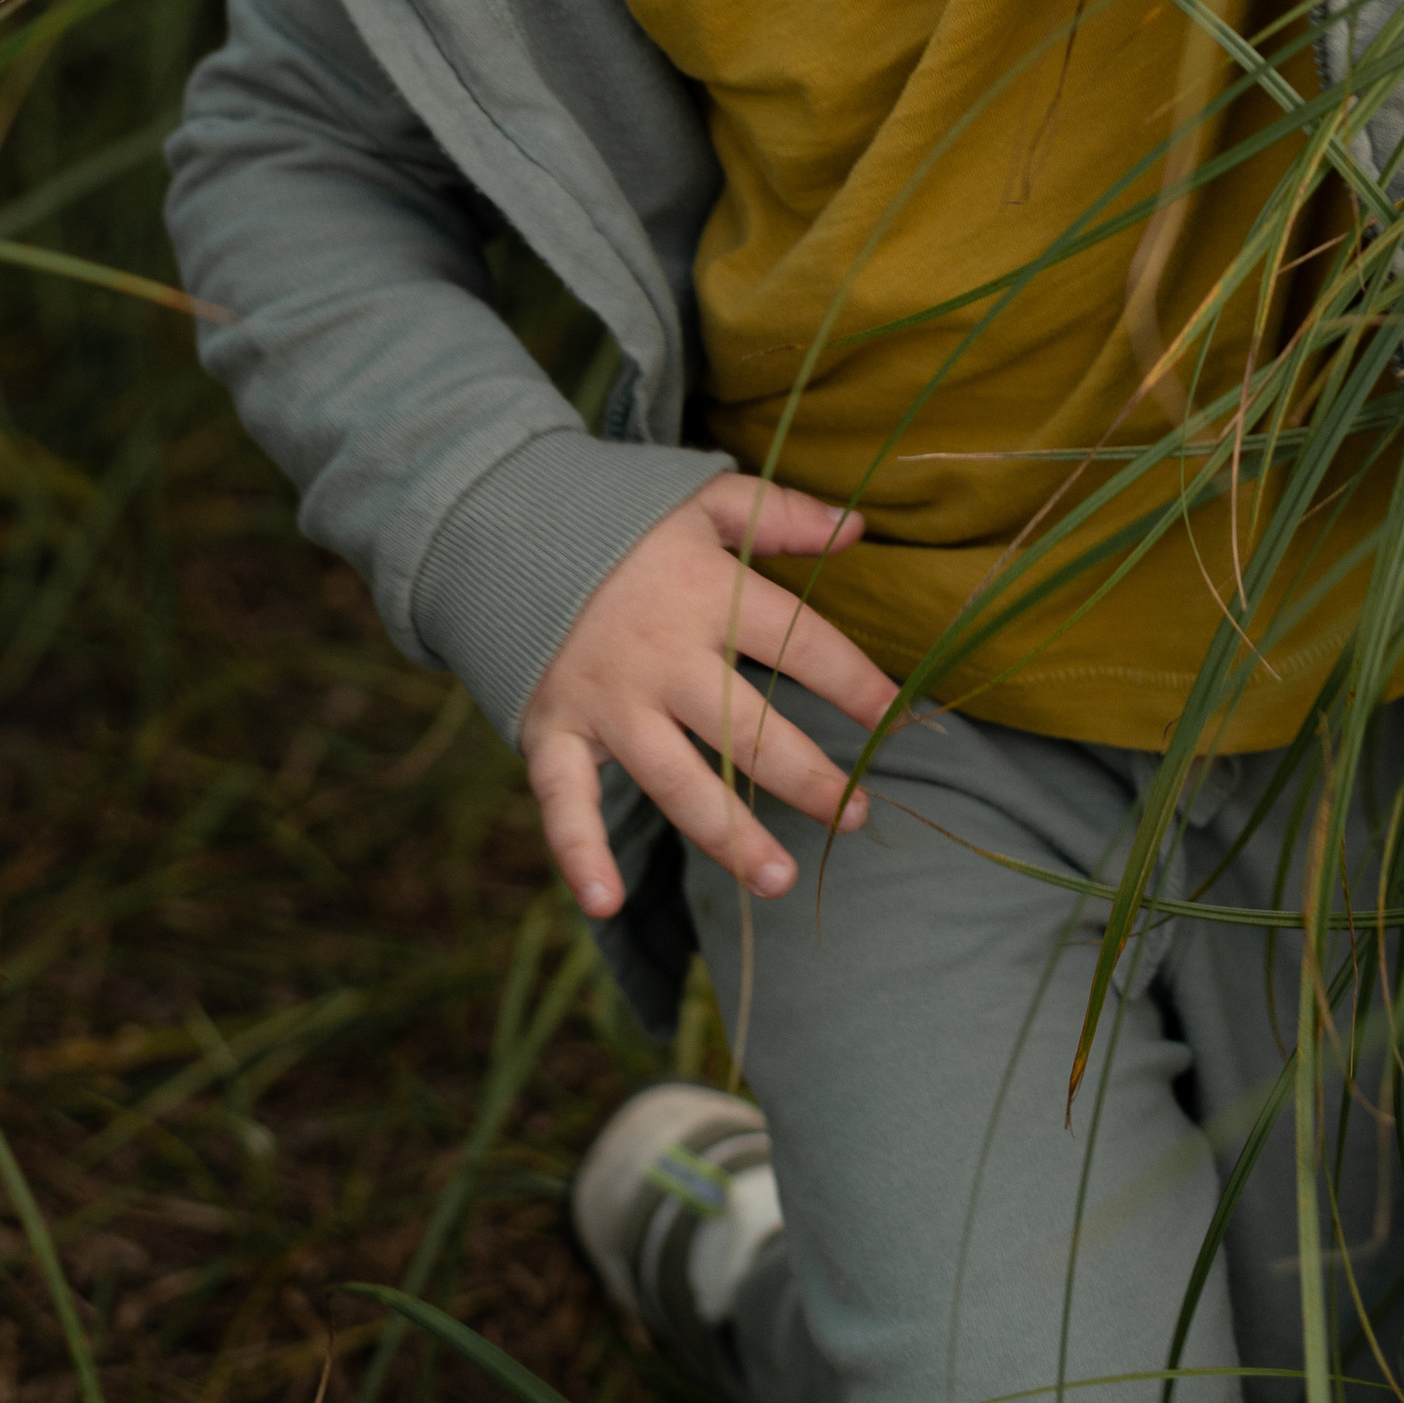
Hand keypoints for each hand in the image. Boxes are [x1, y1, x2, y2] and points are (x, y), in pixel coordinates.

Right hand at [519, 475, 895, 915]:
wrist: (504, 526)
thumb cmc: (621, 520)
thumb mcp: (703, 499)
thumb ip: (781, 514)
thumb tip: (859, 526)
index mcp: (706, 593)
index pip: (798, 642)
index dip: (854, 681)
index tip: (898, 718)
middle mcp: (661, 656)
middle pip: (747, 729)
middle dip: (807, 777)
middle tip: (856, 816)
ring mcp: (606, 701)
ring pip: (677, 780)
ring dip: (729, 835)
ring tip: (781, 879)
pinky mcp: (553, 731)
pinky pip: (564, 801)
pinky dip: (578, 853)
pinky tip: (605, 903)